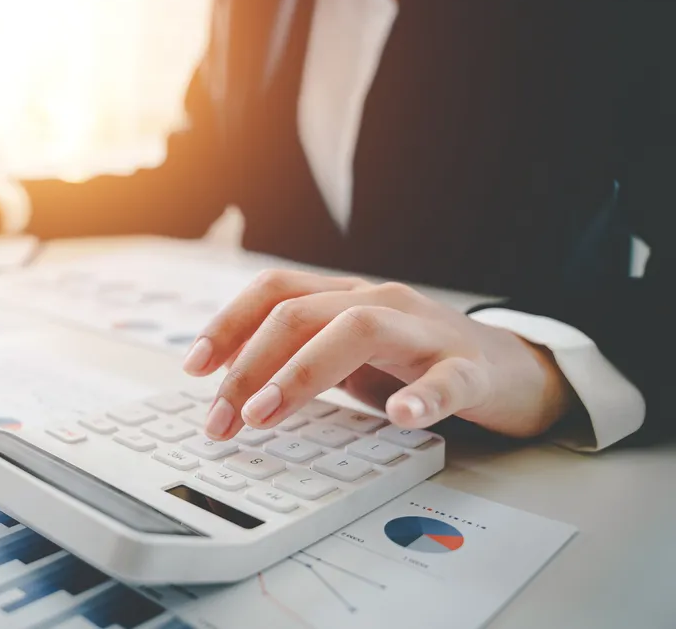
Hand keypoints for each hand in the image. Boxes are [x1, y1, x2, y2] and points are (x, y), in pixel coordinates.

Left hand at [182, 270, 575, 440]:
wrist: (514, 368)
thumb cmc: (418, 361)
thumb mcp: (347, 355)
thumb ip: (297, 357)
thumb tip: (228, 383)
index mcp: (345, 298)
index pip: (275, 291)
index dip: (228, 323)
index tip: (194, 367)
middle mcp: (380, 303)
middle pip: (300, 313)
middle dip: (248, 365)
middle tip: (221, 417)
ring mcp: (426, 332)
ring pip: (358, 330)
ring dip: (301, 372)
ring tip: (267, 413)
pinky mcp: (472, 369)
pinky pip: (448, 379)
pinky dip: (422, 397)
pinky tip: (400, 417)